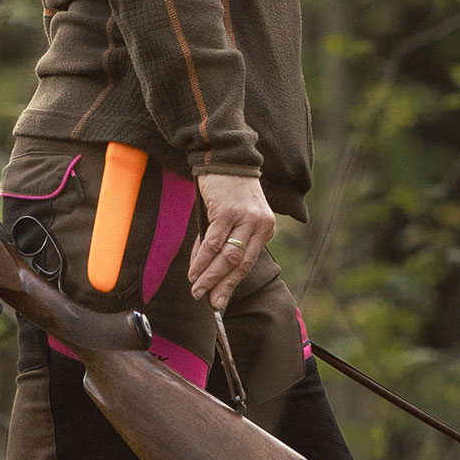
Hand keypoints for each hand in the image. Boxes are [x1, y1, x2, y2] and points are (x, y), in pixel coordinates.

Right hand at [188, 173, 275, 309]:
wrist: (227, 157)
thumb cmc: (229, 190)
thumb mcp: (235, 216)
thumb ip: (226, 241)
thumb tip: (206, 271)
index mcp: (265, 228)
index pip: (249, 263)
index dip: (233, 283)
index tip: (221, 301)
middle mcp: (259, 224)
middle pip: (240, 263)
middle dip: (222, 286)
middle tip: (209, 302)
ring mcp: (244, 218)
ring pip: (227, 256)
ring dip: (210, 276)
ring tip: (197, 290)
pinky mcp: (226, 211)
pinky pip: (213, 242)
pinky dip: (202, 259)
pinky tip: (193, 271)